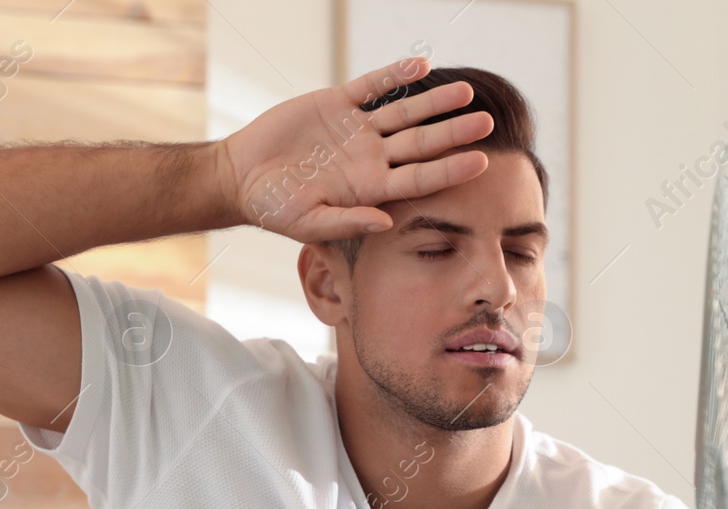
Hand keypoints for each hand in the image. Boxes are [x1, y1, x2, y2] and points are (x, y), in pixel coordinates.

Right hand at [215, 55, 493, 241]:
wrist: (241, 177)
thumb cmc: (273, 208)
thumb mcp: (308, 222)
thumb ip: (347, 221)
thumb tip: (387, 223)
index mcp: (370, 189)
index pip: (420, 179)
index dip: (450, 170)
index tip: (481, 162)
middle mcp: (371, 159)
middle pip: (422, 144)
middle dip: (454, 134)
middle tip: (487, 123)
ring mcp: (357, 130)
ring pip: (404, 113)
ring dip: (434, 103)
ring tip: (465, 91)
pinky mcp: (338, 105)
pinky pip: (372, 87)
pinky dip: (394, 76)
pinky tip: (419, 66)